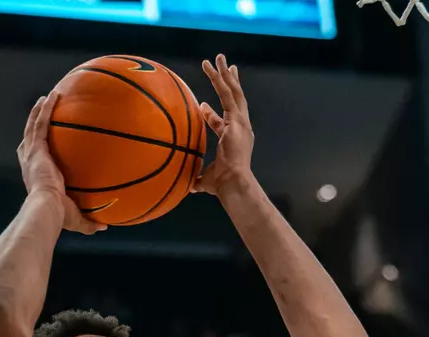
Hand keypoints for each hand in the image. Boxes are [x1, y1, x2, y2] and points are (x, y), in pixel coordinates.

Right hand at [17, 92, 105, 235]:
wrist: (47, 209)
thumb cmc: (58, 217)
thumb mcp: (76, 219)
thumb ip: (89, 222)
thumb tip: (104, 227)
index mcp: (37, 178)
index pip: (33, 161)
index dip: (35, 151)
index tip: (40, 145)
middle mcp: (30, 164)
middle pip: (29, 140)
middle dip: (33, 126)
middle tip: (40, 114)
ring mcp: (32, 154)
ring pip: (33, 126)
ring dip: (39, 111)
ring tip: (45, 98)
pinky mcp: (36, 148)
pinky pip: (41, 123)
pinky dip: (45, 109)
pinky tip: (52, 96)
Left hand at [193, 55, 254, 196]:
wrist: (234, 183)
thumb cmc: (222, 186)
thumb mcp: (205, 181)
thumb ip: (197, 180)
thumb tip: (187, 186)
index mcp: (234, 141)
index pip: (222, 123)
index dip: (211, 116)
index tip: (202, 107)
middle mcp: (241, 129)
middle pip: (235, 100)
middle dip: (230, 83)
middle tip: (227, 67)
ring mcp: (241, 122)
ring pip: (233, 92)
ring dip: (225, 74)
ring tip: (218, 58)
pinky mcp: (237, 119)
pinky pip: (228, 93)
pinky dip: (221, 79)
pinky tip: (215, 67)